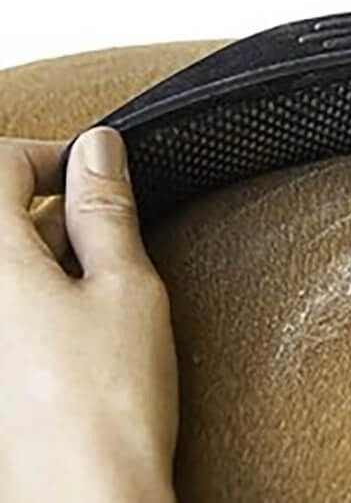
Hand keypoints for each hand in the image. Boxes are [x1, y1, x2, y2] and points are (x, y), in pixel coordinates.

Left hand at [0, 128, 177, 501]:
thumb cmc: (106, 411)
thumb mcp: (125, 287)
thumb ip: (105, 209)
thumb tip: (99, 151)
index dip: (53, 155)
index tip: (95, 172)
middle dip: (45, 202)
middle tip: (101, 229)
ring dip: (38, 248)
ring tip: (92, 283)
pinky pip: (1, 302)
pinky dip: (28, 290)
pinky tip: (68, 321)